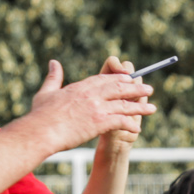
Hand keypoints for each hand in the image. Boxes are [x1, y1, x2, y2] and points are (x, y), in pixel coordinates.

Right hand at [25, 60, 151, 151]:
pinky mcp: (99, 123)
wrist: (41, 131)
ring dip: (140, 106)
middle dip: (135, 88)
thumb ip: (53, 77)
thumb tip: (54, 62)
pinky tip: (137, 128)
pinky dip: (130, 124)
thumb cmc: (40, 115)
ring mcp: (96, 108)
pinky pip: (120, 121)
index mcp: (80, 87)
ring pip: (124, 104)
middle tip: (148, 88)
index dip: (118, 78)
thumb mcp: (46, 92)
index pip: (104, 79)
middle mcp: (91, 95)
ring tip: (152, 108)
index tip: (128, 78)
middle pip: (118, 88)